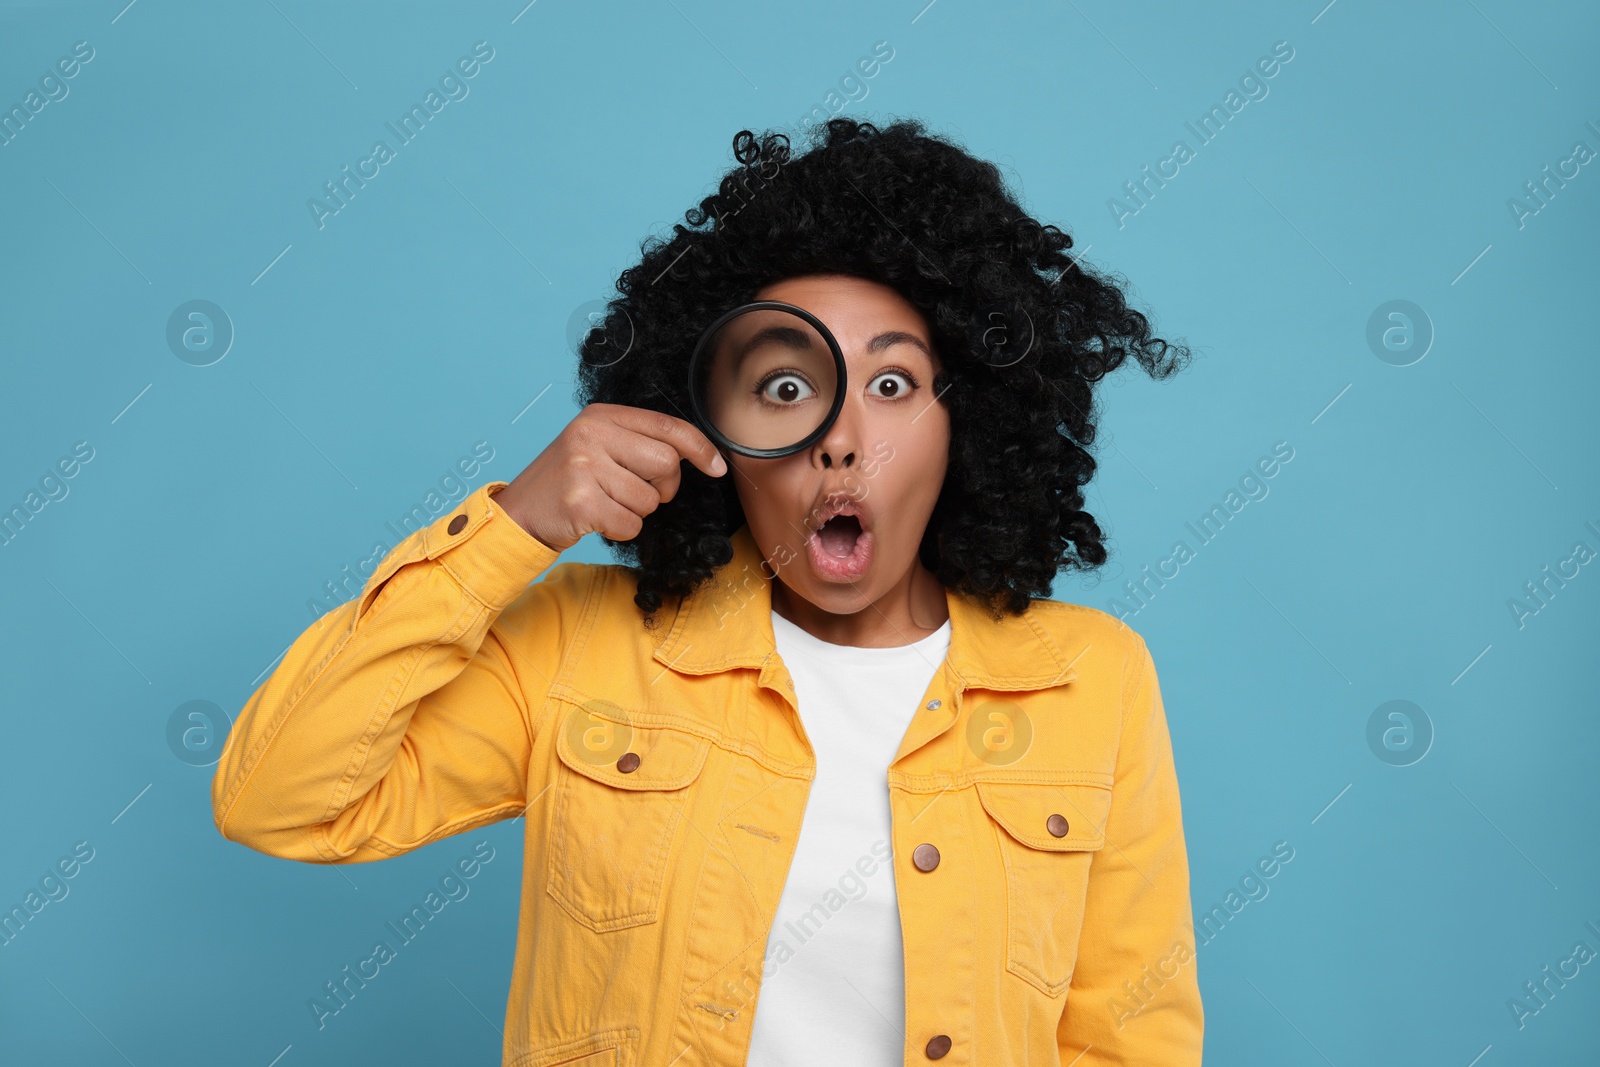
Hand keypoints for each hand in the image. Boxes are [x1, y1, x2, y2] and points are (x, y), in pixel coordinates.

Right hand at [491, 403, 726, 551]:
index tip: (717, 467)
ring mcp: (584, 467)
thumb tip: (696, 452)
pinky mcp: (581, 502)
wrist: (519, 514)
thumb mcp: (597, 447)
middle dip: (662, 488)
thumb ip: (639, 442)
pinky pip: (631, 524)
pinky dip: (621, 529)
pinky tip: (597, 519)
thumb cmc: (568, 482)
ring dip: (636, 511)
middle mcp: (591, 434)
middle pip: (666, 464)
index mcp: (600, 416)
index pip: (667, 426)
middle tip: (635, 492)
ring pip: (650, 500)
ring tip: (605, 503)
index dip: (700, 448)